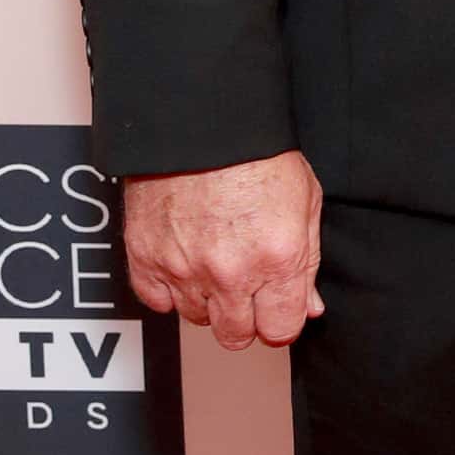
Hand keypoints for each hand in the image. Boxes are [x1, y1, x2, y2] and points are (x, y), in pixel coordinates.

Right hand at [121, 150, 324, 350]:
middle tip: (245, 288)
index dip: (279, 320)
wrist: (203, 120)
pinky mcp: (146, 256)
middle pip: (235, 334)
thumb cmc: (255, 151)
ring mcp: (183, 267)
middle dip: (244, 318)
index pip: (279, 331)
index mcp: (276, 259)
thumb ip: (307, 262)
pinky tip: (183, 264)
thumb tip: (307, 306)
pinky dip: (168, 288)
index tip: (275, 308)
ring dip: (207, 300)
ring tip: (213, 263)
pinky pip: (155, 300)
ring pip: (196, 318)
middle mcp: (229, 271)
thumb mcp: (305, 202)